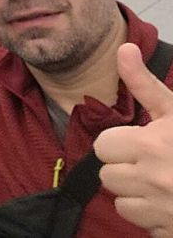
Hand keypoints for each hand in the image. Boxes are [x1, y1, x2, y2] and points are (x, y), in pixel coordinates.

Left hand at [95, 43, 172, 236]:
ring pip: (123, 204)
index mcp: (149, 146)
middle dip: (126, 168)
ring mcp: (162, 211)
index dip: (120, 143)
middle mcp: (152, 180)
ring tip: (163, 183)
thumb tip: (123, 48)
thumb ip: (144, 84)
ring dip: (138, 195)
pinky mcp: (171, 233)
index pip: (103, 146)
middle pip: (107, 176)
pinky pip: (145, 227)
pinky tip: (172, 205)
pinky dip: (155, 218)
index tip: (140, 141)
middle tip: (152, 162)